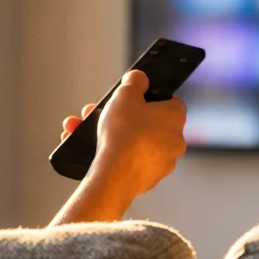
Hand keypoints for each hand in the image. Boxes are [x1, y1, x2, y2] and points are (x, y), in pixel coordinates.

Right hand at [93, 70, 187, 194]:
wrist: (116, 176)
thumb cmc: (124, 133)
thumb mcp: (126, 94)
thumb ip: (134, 81)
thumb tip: (139, 78)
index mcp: (175, 117)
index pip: (169, 100)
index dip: (149, 96)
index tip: (131, 97)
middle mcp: (175, 141)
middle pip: (147, 122)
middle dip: (121, 116)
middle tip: (99, 112)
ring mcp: (162, 163)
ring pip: (134, 142)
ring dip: (111, 135)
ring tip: (83, 130)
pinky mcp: (147, 180)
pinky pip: (129, 161)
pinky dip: (113, 155)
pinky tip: (91, 151)